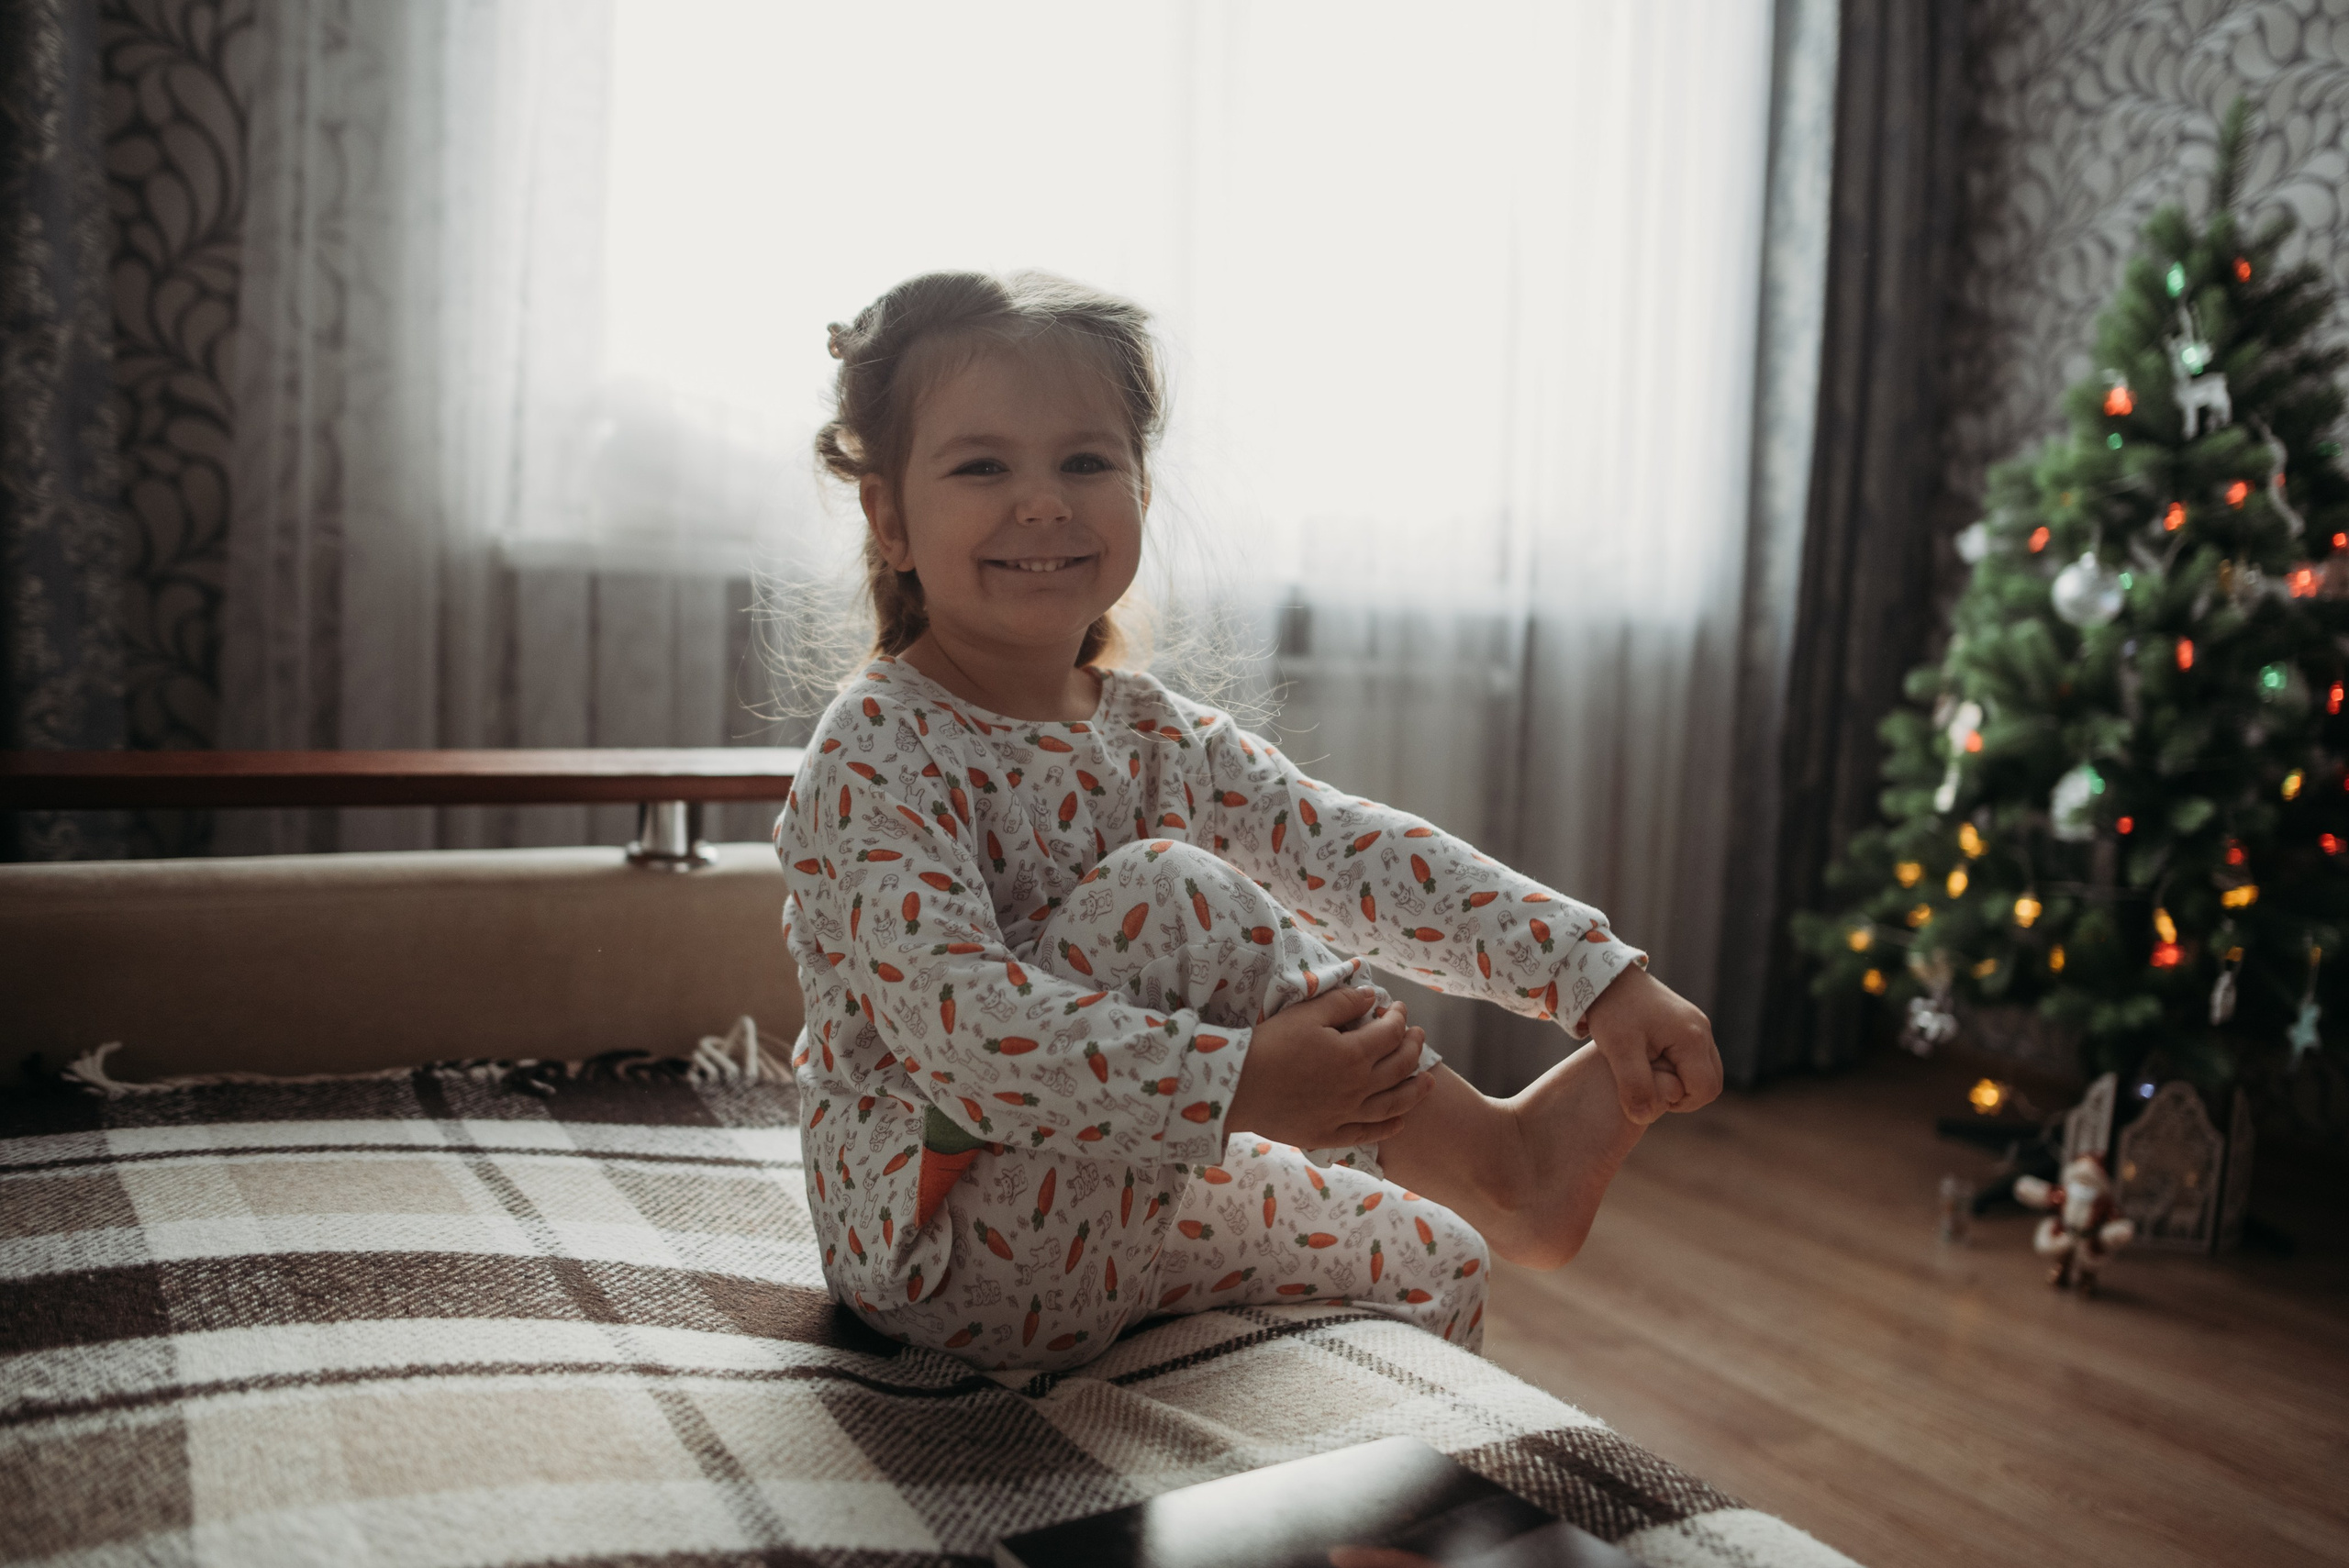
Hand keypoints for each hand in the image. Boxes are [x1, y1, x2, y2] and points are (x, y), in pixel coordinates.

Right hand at [1225, 986, 1433, 1148]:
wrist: (1237, 1087)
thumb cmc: (1270, 1045)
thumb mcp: (1307, 1014)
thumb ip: (1343, 1003)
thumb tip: (1372, 997)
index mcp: (1354, 1055)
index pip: (1391, 1033)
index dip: (1399, 1018)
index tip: (1398, 1008)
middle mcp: (1358, 1087)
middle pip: (1399, 1068)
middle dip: (1413, 1048)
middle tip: (1418, 1036)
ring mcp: (1346, 1115)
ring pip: (1393, 1105)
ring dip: (1415, 1091)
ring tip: (1429, 1082)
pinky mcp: (1329, 1134)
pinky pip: (1368, 1134)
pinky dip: (1388, 1128)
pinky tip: (1399, 1121)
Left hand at [1581, 964, 1720, 1124]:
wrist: (1606, 976)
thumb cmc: (1612, 1011)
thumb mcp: (1619, 1050)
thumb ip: (1634, 1085)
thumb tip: (1645, 1117)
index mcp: (1692, 1038)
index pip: (1705, 1090)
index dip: (1680, 1103)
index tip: (1648, 1094)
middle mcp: (1703, 1030)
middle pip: (1711, 1082)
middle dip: (1684, 1095)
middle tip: (1650, 1088)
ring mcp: (1698, 1026)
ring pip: (1705, 1071)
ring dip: (1682, 1081)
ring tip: (1648, 1074)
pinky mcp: (1687, 1025)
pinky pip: (1695, 1058)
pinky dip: (1678, 1068)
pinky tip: (1650, 1062)